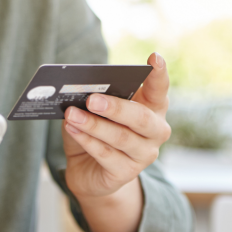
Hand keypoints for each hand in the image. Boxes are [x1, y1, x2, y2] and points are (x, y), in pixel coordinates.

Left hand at [62, 52, 171, 199]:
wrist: (89, 170)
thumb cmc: (96, 130)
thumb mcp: (97, 110)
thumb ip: (95, 99)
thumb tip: (80, 91)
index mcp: (153, 108)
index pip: (160, 89)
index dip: (159, 74)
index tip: (154, 58)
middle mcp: (156, 131)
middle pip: (141, 118)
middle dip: (115, 107)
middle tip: (91, 99)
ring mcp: (144, 154)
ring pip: (120, 138)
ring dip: (93, 125)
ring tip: (71, 114)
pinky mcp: (126, 173)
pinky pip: (106, 155)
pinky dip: (87, 140)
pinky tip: (72, 129)